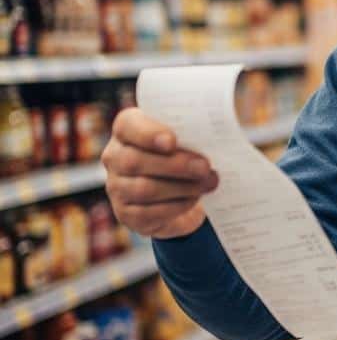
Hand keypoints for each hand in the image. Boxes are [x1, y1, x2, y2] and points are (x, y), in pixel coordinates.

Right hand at [102, 108, 218, 238]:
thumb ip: (193, 130)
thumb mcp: (188, 137)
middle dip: (176, 165)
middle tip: (205, 167)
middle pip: (135, 161)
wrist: (180, 192)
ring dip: (182, 187)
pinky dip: (177, 206)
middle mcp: (114, 157)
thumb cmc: (185, 154)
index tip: (173, 141)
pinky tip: (194, 199)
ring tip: (209, 183)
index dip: (148, 134)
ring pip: (144, 189)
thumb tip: (219, 129)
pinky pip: (149, 212)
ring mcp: (117, 187)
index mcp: (127, 130)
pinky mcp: (126, 213)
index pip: (128, 125)